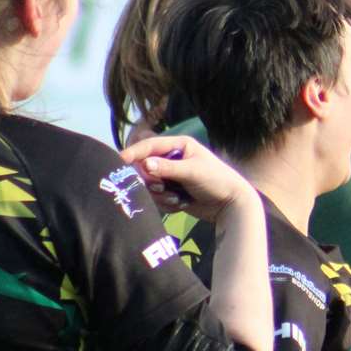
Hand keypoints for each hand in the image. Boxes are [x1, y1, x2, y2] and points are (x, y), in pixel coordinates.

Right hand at [121, 136, 249, 221]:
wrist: (231, 205)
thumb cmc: (217, 181)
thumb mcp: (193, 172)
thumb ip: (168, 168)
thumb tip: (144, 164)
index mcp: (179, 145)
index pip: (150, 146)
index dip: (134, 153)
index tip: (119, 162)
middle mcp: (173, 159)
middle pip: (145, 168)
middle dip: (151, 181)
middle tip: (162, 188)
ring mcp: (171, 176)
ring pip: (150, 185)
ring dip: (161, 195)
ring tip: (178, 198)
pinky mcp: (171, 192)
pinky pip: (157, 198)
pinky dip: (167, 203)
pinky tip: (182, 204)